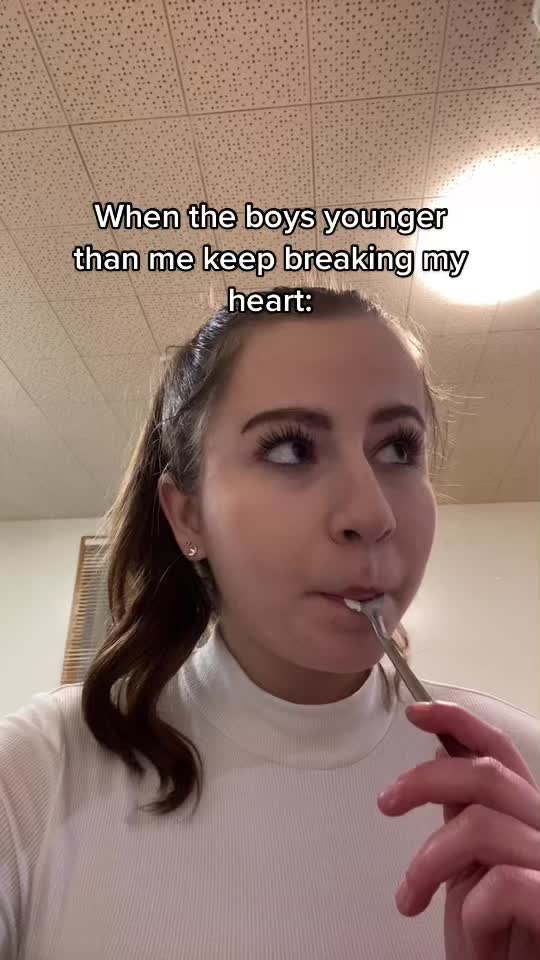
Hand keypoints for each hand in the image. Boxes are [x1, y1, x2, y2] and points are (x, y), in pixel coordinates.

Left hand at [377, 700, 539, 958]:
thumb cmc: (495, 937)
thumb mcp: (469, 865)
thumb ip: (465, 810)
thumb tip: (443, 752)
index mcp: (527, 817)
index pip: (500, 751)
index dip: (459, 722)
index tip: (415, 712)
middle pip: (487, 776)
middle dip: (424, 781)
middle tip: (386, 802)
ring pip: (482, 826)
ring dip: (430, 861)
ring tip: (412, 895)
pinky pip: (503, 884)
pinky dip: (472, 911)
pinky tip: (471, 935)